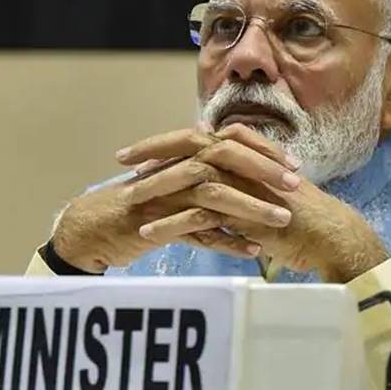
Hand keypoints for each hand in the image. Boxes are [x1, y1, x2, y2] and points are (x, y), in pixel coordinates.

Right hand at [49, 125, 297, 272]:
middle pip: (225, 158)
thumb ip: (205, 173)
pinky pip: (197, 231)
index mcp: (183, 154)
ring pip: (215, 194)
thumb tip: (246, 173)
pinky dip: (227, 240)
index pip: (229, 138)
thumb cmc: (140, 205)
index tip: (293, 164)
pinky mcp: (156, 222)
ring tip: (282, 220)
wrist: (95, 226)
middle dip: (263, 170)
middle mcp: (175, 167)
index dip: (262, 148)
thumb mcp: (175, 182)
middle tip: (295, 185)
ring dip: (252, 207)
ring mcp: (165, 194)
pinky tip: (252, 250)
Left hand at [119, 124, 388, 281]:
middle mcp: (241, 162)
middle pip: (189, 146)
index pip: (197, 136)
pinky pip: (198, 216)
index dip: (165, 141)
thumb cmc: (299, 213)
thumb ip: (241, 171)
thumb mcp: (265, 186)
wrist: (328, 234)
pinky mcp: (242, 213)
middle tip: (121, 159)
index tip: (138, 150)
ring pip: (189, 179)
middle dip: (152, 151)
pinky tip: (146, 233)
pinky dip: (170, 224)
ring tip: (126, 199)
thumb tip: (215, 161)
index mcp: (244, 152)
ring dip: (155, 189)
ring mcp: (242, 185)